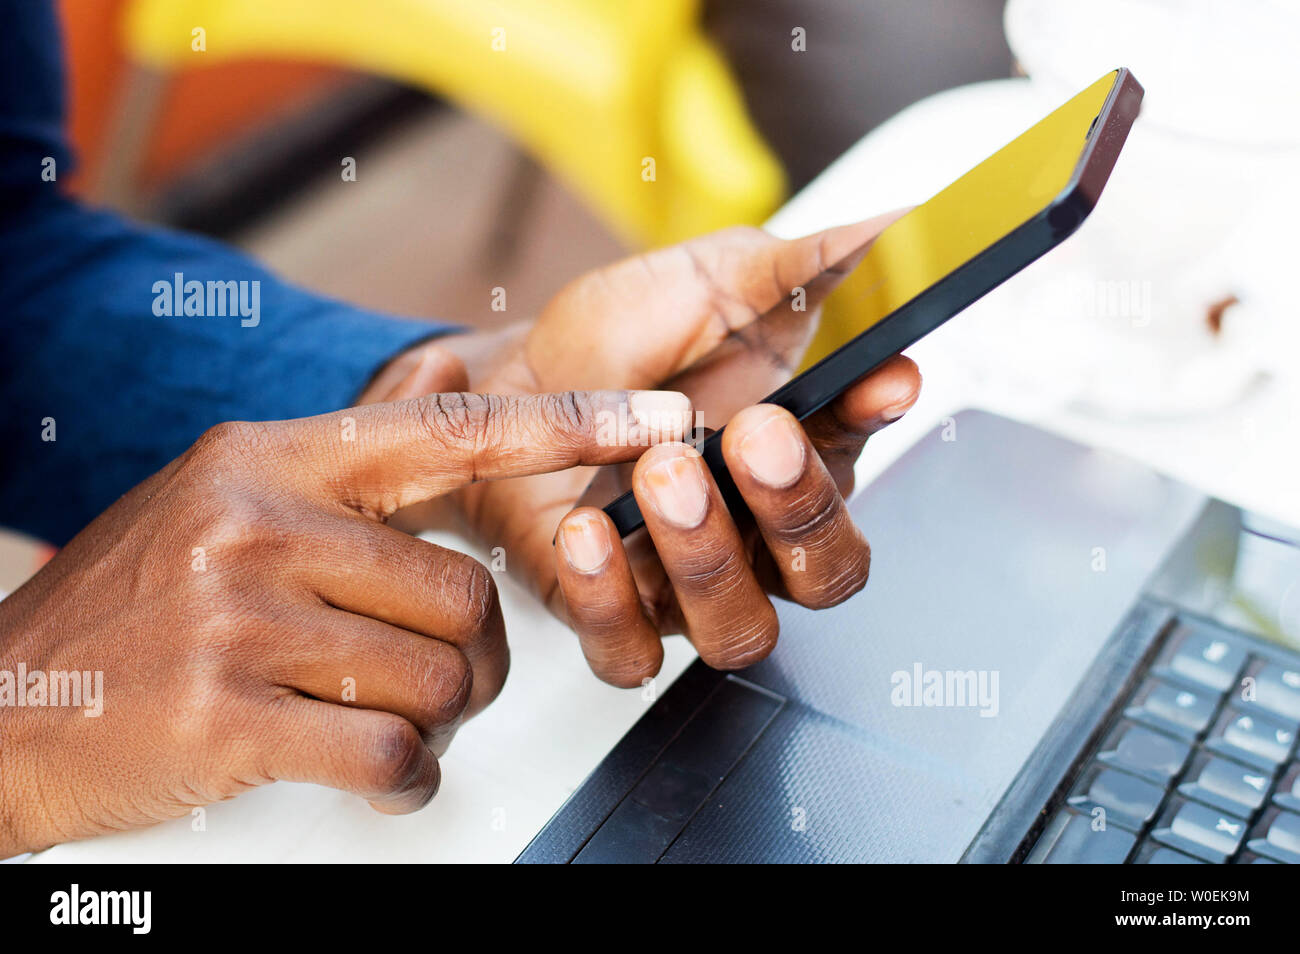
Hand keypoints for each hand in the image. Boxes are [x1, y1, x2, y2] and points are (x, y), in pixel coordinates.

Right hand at [0, 381, 686, 854]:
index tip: (663, 423)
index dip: (572, 428)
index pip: (454, 432)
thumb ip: (349, 462)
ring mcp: (240, 617)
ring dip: (438, 717)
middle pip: (467, 594)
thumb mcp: (228, 497)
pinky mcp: (228, 715)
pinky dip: (406, 777)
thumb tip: (454, 399)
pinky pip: (390, 751)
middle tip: (442, 676)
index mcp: (276, 458)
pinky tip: (375, 769)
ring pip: (440, 676)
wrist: (6, 703)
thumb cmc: (137, 604)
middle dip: (478, 656)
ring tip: (384, 716)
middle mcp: (260, 520)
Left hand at [373, 215, 920, 685]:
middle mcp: (754, 539)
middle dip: (798, 507)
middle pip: (824, 574)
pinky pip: (627, 652)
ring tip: (660, 472)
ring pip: (739, 628)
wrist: (511, 382)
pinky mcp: (608, 616)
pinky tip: (585, 530)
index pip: (860, 475)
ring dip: (709, 555)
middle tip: (753, 433)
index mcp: (798, 462)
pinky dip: (612, 599)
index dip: (869, 433)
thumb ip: (801, 268)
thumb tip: (898, 226)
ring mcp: (684, 588)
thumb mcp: (716, 281)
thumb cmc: (623, 337)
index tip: (873, 378)